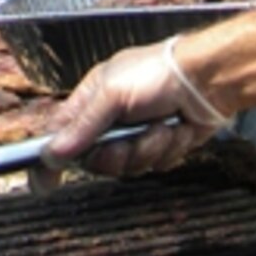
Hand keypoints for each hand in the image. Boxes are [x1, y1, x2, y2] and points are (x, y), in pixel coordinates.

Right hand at [45, 37, 230, 176]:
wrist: (209, 79)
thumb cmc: (160, 72)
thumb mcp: (113, 92)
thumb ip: (82, 125)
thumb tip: (51, 154)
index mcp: (92, 100)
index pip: (60, 135)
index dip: (52, 160)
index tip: (46, 183)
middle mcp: (111, 119)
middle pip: (96, 160)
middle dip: (117, 154)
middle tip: (128, 139)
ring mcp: (137, 134)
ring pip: (128, 166)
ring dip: (148, 148)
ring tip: (162, 126)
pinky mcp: (162, 145)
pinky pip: (156, 164)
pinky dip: (169, 147)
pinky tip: (178, 128)